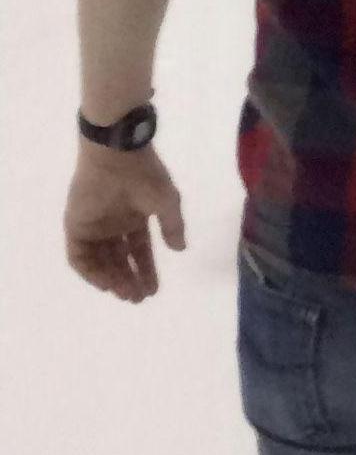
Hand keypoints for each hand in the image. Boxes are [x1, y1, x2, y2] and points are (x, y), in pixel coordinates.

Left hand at [65, 144, 186, 301]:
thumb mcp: (167, 203)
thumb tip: (179, 249)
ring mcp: (94, 225)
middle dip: (129, 279)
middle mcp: (113, 224)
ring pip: (100, 261)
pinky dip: (90, 272)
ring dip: (112, 279)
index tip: (153, 290)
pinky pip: (79, 256)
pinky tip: (106, 284)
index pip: (139, 251)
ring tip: (126, 294)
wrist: (117, 156)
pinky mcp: (76, 225)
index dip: (147, 270)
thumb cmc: (145, 176)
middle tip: (139, 298)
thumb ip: (172, 226)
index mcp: (134, 217)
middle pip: (120, 260)